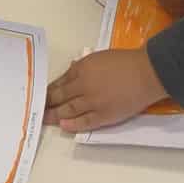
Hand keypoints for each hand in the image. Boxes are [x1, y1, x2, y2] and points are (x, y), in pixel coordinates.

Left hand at [45, 49, 167, 132]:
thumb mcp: (99, 57)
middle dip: (47, 104)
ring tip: (44, 119)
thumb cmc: (125, 62)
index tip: (42, 96)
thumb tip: (71, 72)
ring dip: (54, 116)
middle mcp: (83, 86)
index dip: (49, 90)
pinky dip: (72, 124)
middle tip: (37, 110)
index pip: (59, 82)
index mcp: (81, 69)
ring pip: (68, 110)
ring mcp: (93, 102)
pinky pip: (84, 122)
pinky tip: (63, 126)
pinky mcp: (104, 115)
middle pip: (60, 97)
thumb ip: (83, 67)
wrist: (146, 73)